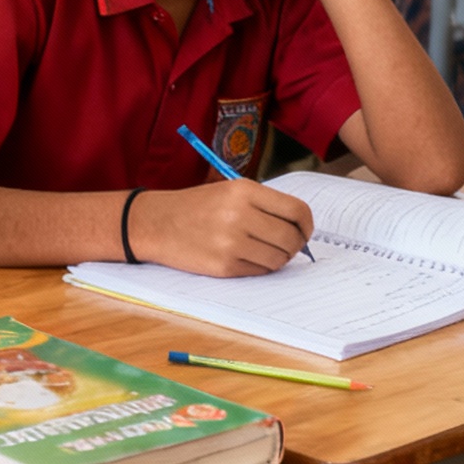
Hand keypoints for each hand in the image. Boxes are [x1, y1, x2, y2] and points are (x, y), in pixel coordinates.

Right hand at [129, 179, 315, 276]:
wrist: (156, 223)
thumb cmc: (196, 206)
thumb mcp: (229, 191)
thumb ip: (264, 204)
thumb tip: (300, 227)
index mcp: (244, 191)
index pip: (297, 211)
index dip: (307, 225)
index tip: (304, 231)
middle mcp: (239, 215)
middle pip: (291, 238)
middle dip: (294, 245)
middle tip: (286, 245)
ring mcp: (231, 242)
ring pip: (279, 259)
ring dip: (277, 258)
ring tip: (262, 251)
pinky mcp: (224, 265)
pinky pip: (259, 272)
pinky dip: (259, 268)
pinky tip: (244, 258)